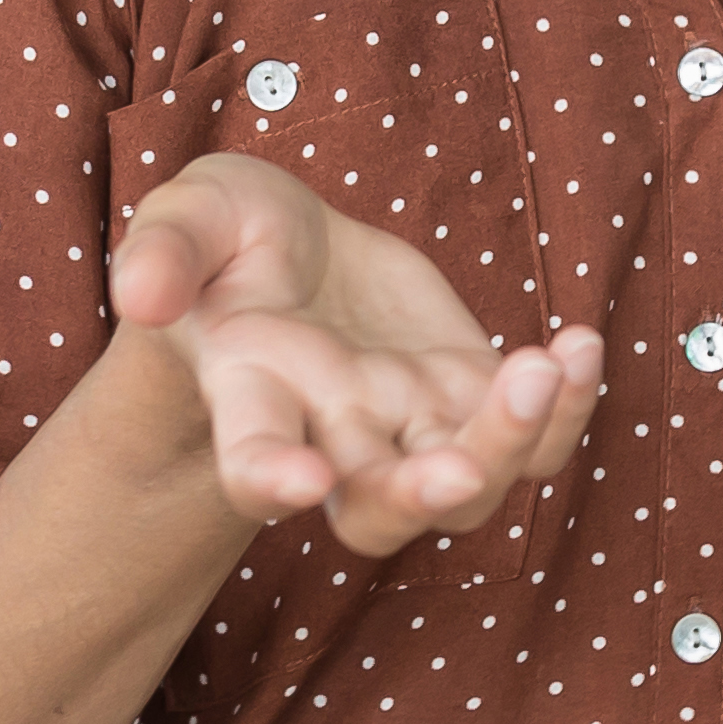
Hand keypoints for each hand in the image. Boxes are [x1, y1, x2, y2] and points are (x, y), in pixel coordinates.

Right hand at [105, 156, 600, 559]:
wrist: (290, 249)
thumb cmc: (226, 241)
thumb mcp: (192, 217)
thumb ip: (166, 249)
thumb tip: (142, 290)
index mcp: (253, 398)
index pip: (254, 462)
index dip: (272, 478)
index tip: (302, 482)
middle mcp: (333, 436)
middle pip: (381, 506)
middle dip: (421, 494)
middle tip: (459, 465)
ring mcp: (410, 425)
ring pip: (470, 481)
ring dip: (513, 442)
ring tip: (544, 365)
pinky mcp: (470, 394)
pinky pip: (535, 430)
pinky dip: (567, 402)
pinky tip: (580, 344)